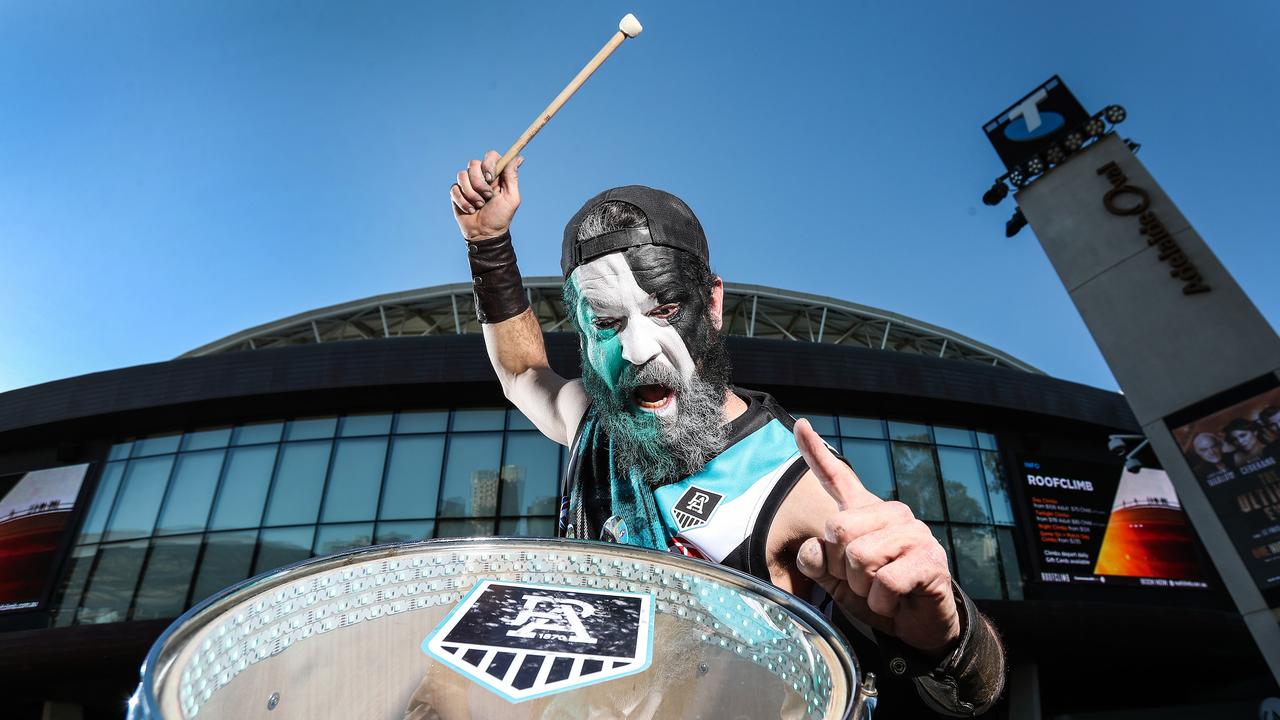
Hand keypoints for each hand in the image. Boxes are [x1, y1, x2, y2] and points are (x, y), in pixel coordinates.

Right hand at [450, 150, 523, 241]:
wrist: (485, 234)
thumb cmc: (501, 217)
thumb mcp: (511, 197)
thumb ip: (512, 176)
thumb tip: (518, 157)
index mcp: (496, 175)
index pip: (491, 155)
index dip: (488, 163)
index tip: (491, 178)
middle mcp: (481, 176)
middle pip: (473, 164)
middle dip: (479, 183)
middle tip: (487, 197)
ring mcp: (467, 184)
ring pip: (462, 175)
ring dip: (471, 194)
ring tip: (479, 206)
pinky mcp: (456, 193)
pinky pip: (454, 189)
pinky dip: (462, 201)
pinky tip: (470, 210)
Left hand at [792, 419, 960, 656]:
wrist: (921, 626)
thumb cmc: (878, 597)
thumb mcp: (838, 582)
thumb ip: (819, 563)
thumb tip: (812, 549)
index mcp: (866, 513)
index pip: (838, 478)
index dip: (815, 453)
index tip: (800, 425)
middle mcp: (891, 514)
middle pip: (837, 528)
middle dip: (840, 567)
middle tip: (862, 582)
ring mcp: (914, 534)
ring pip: (861, 556)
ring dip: (863, 588)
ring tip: (879, 593)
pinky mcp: (930, 560)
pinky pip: (885, 582)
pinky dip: (882, 603)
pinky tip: (894, 603)